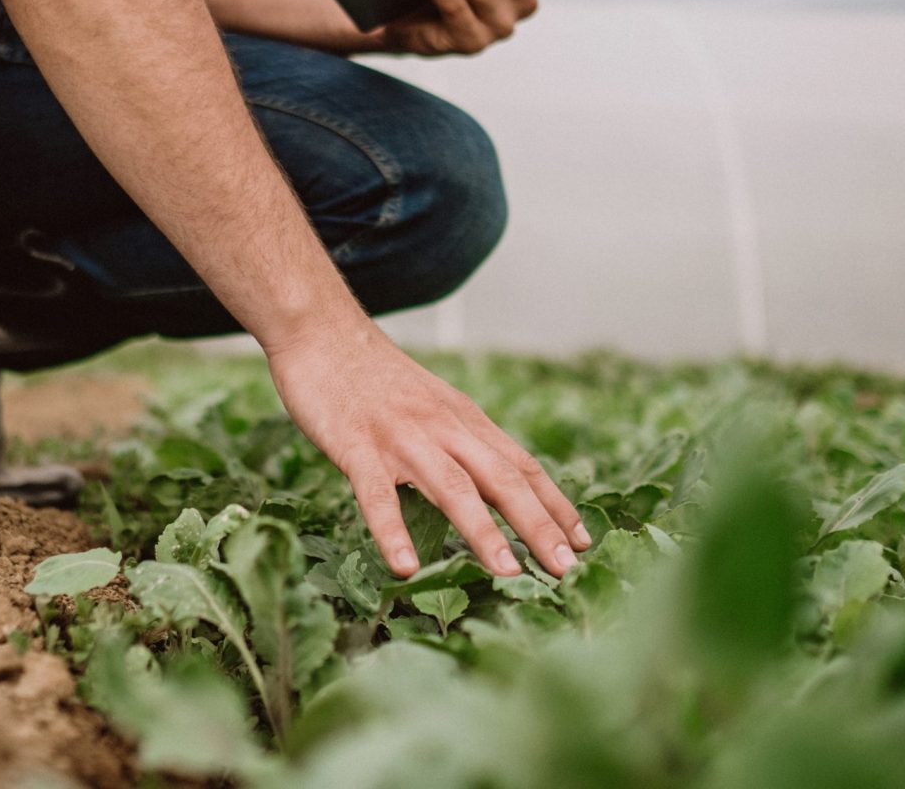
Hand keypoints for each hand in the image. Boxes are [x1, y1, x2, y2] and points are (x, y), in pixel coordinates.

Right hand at [266, 319, 588, 578]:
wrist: (321, 329)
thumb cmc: (372, 375)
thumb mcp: (430, 402)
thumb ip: (457, 438)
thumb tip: (488, 483)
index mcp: (462, 418)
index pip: (521, 464)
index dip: (555, 503)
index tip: (583, 540)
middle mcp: (442, 427)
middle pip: (502, 479)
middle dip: (538, 525)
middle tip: (566, 569)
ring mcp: (400, 437)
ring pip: (452, 488)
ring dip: (484, 532)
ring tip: (509, 574)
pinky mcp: (356, 445)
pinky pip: (377, 495)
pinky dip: (393, 532)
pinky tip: (405, 567)